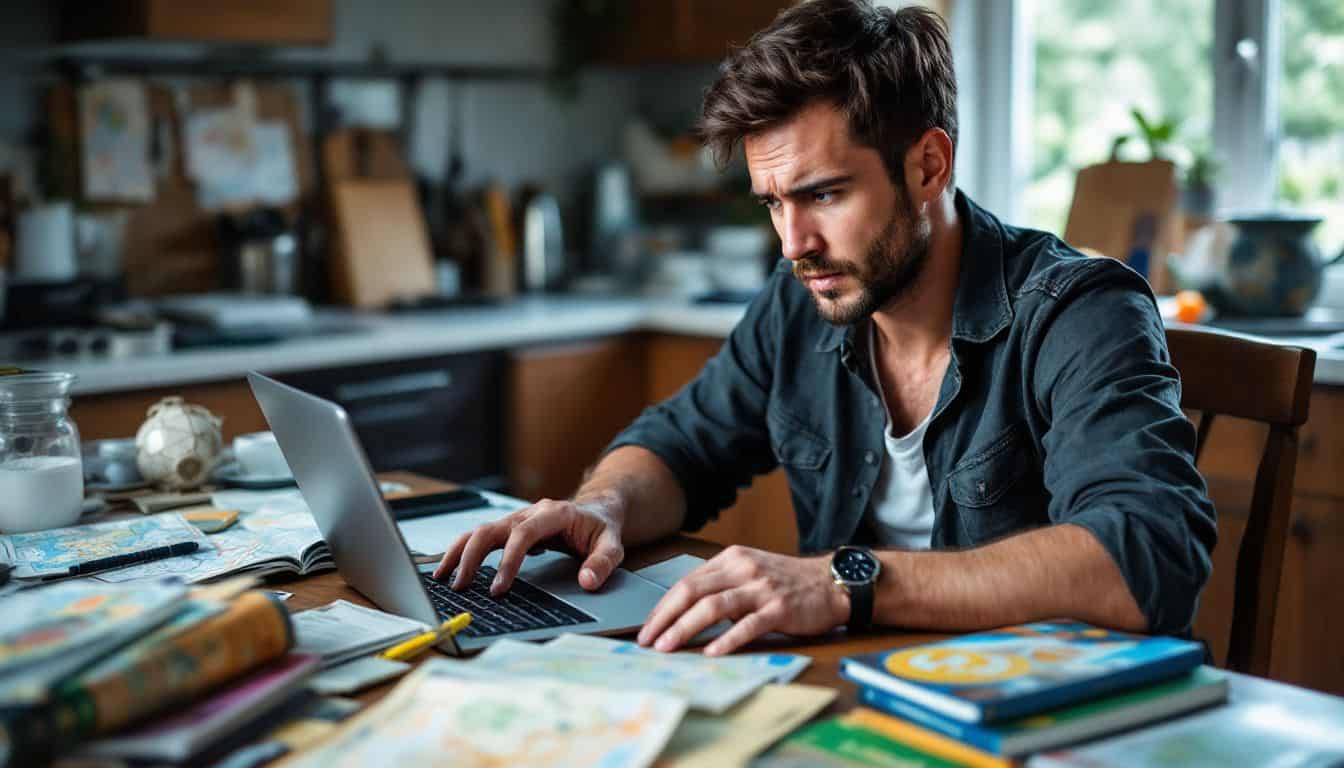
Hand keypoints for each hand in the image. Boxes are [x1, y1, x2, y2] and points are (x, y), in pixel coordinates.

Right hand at [432, 496, 624, 595]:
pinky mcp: (510, 529)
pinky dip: (463, 551)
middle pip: (492, 529)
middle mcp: (529, 513)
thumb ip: (602, 563)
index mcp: (554, 514)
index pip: (523, 534)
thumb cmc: (601, 528)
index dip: (509, 560)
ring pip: (480, 531)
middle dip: (472, 558)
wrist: (597, 510)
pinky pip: (481, 537)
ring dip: (460, 553)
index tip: (499, 589)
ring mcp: (517, 519)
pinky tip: (450, 569)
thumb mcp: (612, 544)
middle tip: (461, 587)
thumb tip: (587, 582)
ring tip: (443, 578)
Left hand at [637, 545, 849, 655]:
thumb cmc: (786, 582)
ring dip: (686, 628)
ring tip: (668, 647)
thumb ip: (720, 586)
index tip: (647, 627)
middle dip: (665, 618)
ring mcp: (761, 588)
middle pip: (693, 592)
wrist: (830, 582)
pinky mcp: (779, 608)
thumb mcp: (749, 573)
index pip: (687, 582)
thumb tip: (684, 612)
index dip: (663, 606)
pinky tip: (711, 651)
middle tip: (648, 640)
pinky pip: (748, 624)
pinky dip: (727, 639)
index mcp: (730, 559)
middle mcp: (742, 569)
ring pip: (714, 606)